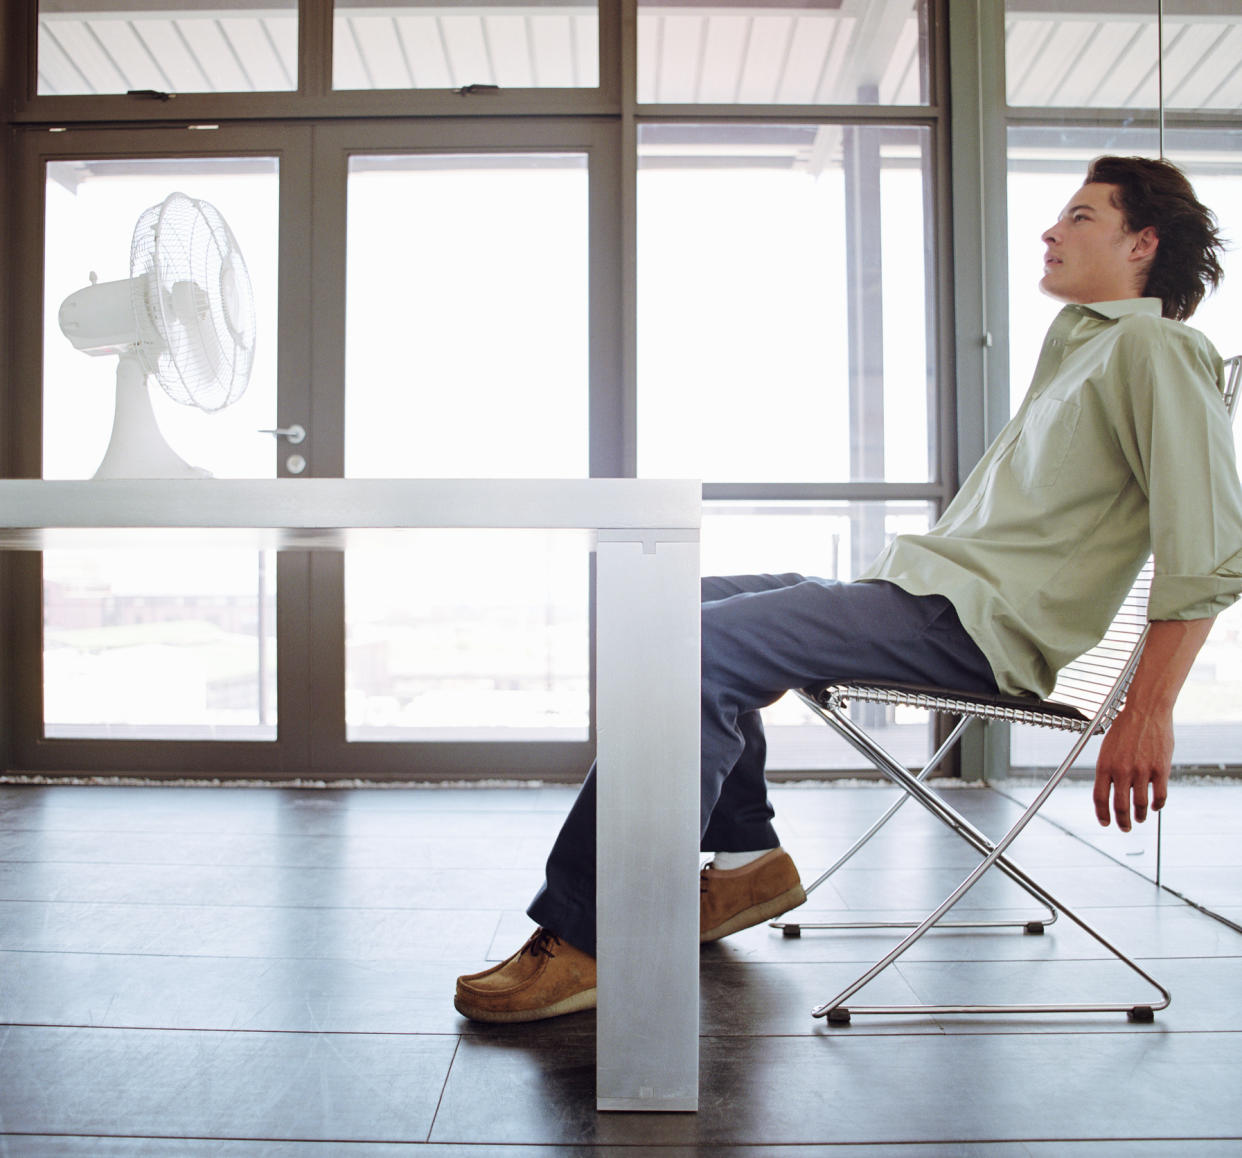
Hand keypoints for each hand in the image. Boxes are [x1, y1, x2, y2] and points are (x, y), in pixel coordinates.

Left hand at [1092, 704, 1171, 831]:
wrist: (1146, 710)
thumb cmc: (1126, 728)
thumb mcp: (1108, 748)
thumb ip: (1109, 770)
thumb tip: (1110, 791)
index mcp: (1105, 765)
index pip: (1099, 798)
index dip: (1102, 814)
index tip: (1105, 823)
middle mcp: (1121, 770)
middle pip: (1120, 806)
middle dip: (1122, 822)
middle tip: (1125, 828)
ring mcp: (1142, 770)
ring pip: (1140, 804)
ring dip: (1140, 816)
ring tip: (1140, 818)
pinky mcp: (1160, 769)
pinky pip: (1160, 795)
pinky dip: (1157, 805)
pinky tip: (1155, 806)